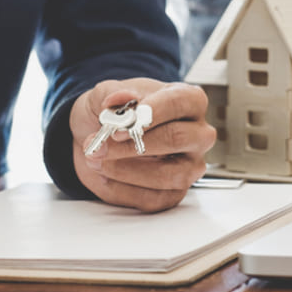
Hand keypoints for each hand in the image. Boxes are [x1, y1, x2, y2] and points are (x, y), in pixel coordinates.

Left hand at [71, 79, 215, 212]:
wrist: (97, 135)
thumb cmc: (113, 111)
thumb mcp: (106, 93)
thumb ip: (112, 93)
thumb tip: (122, 99)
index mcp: (189, 101)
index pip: (180, 102)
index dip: (150, 113)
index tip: (120, 124)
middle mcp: (197, 134)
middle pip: (177, 138)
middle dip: (134, 144)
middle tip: (102, 142)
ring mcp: (189, 166)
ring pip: (166, 174)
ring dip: (123, 169)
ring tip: (95, 157)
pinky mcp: (174, 193)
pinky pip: (151, 198)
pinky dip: (120, 188)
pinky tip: (103, 174)